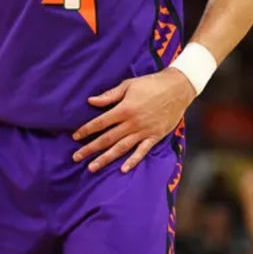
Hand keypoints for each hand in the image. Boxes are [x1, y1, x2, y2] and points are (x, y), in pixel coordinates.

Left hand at [73, 68, 194, 172]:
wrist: (177, 88)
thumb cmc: (151, 84)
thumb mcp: (128, 85)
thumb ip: (109, 95)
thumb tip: (91, 101)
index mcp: (124, 109)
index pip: (100, 123)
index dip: (86, 130)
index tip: (75, 137)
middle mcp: (132, 123)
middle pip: (107, 139)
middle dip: (90, 149)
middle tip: (76, 158)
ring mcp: (144, 131)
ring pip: (121, 148)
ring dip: (106, 158)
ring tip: (92, 167)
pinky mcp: (155, 136)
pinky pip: (142, 151)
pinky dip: (133, 161)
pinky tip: (122, 169)